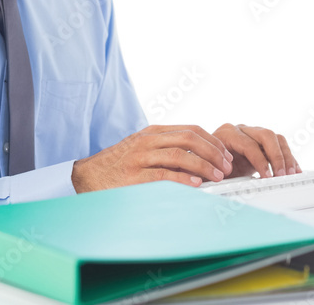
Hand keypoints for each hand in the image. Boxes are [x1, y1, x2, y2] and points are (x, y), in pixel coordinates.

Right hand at [71, 125, 233, 191]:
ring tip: (217, 176)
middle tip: (227, 166)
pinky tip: (196, 184)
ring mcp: (139, 157)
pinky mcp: (133, 176)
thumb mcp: (143, 149)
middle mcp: (147, 141)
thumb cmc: (119, 165)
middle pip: (189, 139)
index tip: (226, 155)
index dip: (212, 142)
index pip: (191, 130)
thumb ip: (167, 149)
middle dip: (213, 152)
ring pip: (180, 155)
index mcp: (153, 132)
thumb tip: (201, 159)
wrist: (86, 176)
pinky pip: (163, 175)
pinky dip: (183, 178)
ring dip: (204, 166)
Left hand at [212, 123, 300, 178]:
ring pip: (276, 138)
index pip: (248, 144)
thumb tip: (224, 181)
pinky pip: (280, 145)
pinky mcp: (262, 143)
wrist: (207, 163)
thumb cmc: (206, 167)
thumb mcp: (208, 172)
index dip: (259, 160)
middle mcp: (241, 129)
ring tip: (291, 174)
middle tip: (281, 175)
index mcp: (226, 134)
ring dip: (285, 157)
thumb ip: (215, 174)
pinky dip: (288, 158)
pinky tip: (294, 170)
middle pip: (265, 135)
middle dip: (276, 156)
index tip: (267, 176)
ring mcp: (253, 133)